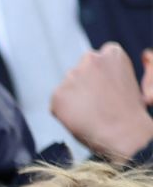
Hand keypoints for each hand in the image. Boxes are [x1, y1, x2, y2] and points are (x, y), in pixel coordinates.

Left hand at [50, 43, 152, 161]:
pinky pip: (58, 104)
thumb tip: (89, 79)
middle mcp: (90, 59)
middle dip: (84, 85)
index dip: (101, 76)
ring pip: (68, 87)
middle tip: (97, 104)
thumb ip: (105, 73)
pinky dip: (64, 113)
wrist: (124, 133)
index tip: (105, 89)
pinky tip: (81, 120)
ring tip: (92, 114)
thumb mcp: (124, 81)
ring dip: (74, 98)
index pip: (98, 59)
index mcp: (111, 53)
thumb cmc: (128, 112)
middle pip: (79, 71)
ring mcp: (72, 76)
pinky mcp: (58, 94)